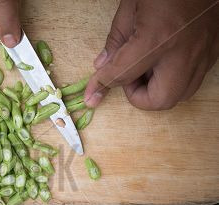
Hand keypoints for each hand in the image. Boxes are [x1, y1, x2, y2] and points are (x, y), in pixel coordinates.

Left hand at [85, 0, 218, 110]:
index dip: (102, 84)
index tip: (92, 92)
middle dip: (139, 96)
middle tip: (129, 77)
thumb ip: (117, 39)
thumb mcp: (131, 5)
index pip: (122, 74)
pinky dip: (175, 79)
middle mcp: (185, 51)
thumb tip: (103, 66)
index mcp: (159, 37)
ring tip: (147, 67)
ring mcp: (204, 51)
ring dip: (158, 90)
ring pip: (182, 95)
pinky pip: (194, 79)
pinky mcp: (215, 49)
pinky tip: (164, 60)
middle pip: (161, 100)